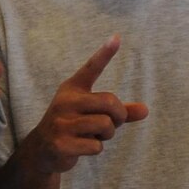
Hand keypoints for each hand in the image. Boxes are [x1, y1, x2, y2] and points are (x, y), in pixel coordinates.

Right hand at [16, 35, 148, 175]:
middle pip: (110, 102)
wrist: (43, 150)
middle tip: (112, 124)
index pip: (91, 68)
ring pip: (105, 125)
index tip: (117, 38)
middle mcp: (65, 101)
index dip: (105, 54)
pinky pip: (96, 145)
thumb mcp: (94, 114)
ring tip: (94, 136)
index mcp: (73, 89)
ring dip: (107, 135)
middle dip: (119, 116)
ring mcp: (61, 122)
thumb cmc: (74, 127)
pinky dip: (96, 149)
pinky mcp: (61, 143)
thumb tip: (146, 110)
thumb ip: (119, 112)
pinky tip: (82, 147)